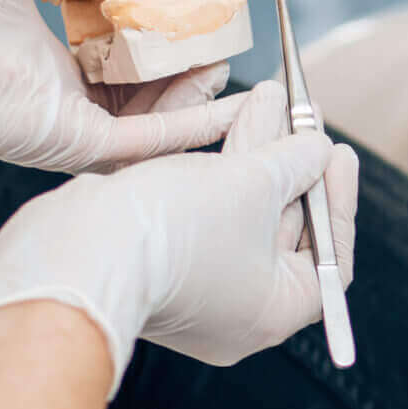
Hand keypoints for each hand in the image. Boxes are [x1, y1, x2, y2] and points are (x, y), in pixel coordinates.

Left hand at [0, 0, 242, 170]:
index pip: (117, 30)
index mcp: (45, 44)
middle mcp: (63, 85)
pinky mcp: (85, 144)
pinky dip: (199, 120)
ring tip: (223, 47)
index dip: (157, 4)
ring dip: (201, 80)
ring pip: (160, 107)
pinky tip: (235, 99)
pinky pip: (156, 138)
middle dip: (189, 46)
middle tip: (218, 15)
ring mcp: (77, 118)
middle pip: (146, 72)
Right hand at [0, 80, 360, 383]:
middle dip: (294, 164)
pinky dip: (220, 167)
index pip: (328, 258)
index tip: (337, 153)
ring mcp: (191, 288)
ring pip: (240, 213)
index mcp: (273, 312)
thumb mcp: (254, 184)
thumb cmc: (174, 230)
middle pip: (284, 230)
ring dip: (257, 153)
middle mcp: (235, 310)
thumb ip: (296, 163)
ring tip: (270, 96)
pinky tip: (233, 115)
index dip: (338, 200)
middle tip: (305, 114)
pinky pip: (202, 212)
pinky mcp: (153, 262)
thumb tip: (318, 150)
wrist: (69, 253)